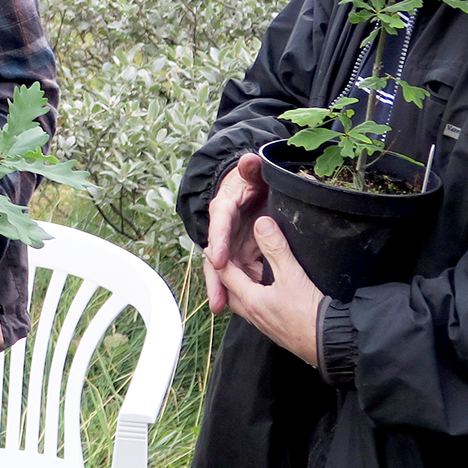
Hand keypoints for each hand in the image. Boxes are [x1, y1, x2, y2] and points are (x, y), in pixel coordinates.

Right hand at [203, 153, 270, 313]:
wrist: (249, 187)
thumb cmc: (249, 180)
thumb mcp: (251, 173)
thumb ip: (252, 168)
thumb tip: (249, 159)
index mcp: (223, 207)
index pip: (220, 223)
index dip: (219, 241)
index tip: (218, 258)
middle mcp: (223, 228)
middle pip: (216, 255)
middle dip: (216, 279)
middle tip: (217, 301)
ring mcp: (231, 242)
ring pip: (226, 268)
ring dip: (224, 289)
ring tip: (222, 308)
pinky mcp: (243, 251)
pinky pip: (242, 270)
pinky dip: (243, 286)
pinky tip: (247, 304)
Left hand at [214, 216, 324, 365]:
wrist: (332, 344)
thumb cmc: (311, 313)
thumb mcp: (293, 275)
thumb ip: (276, 248)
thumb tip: (261, 223)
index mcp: (251, 300)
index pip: (225, 274)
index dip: (217, 258)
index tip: (212, 244)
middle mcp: (253, 314)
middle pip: (229, 290)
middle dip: (224, 273)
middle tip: (222, 257)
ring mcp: (264, 324)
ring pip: (242, 301)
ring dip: (238, 285)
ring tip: (241, 269)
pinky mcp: (276, 328)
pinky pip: (256, 308)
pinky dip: (253, 295)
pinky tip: (264, 289)